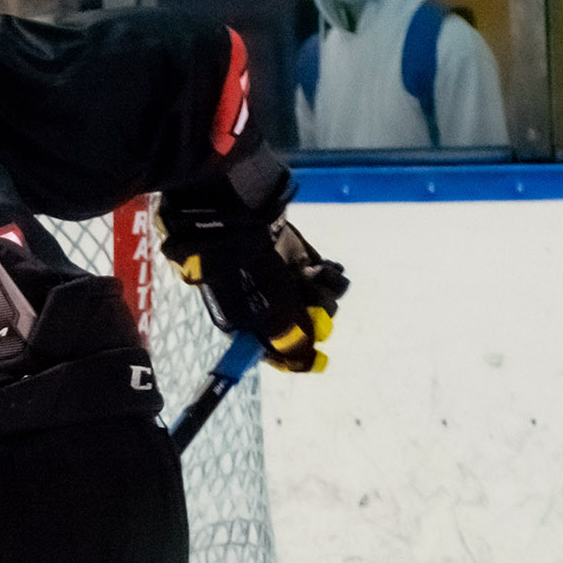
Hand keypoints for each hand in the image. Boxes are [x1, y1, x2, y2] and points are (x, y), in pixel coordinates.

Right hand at [158, 210, 346, 374]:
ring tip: (317, 275)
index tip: (317, 360)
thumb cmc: (234, 251)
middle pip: (302, 328)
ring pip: (319, 305)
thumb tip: (301, 355)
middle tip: (313, 300)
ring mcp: (285, 283)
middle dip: (313, 319)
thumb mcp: (257, 290)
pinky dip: (331, 277)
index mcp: (247, 320)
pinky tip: (327, 269)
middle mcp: (267, 305)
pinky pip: (326, 280)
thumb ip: (281, 323)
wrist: (230, 202)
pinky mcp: (300, 260)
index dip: (295, 356)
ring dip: (325, 295)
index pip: (274, 350)